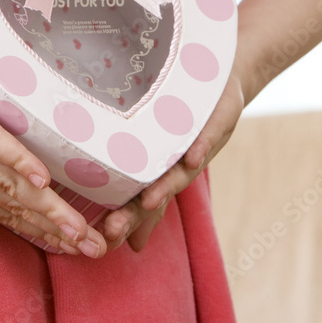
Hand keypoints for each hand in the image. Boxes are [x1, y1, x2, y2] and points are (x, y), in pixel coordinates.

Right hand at [101, 71, 245, 251]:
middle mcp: (178, 166)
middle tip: (113, 230)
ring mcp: (197, 145)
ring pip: (180, 172)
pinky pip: (208, 136)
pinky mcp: (217, 123)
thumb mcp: (156, 143)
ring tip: (149, 202)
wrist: (223, 83)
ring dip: (166, 188)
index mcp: (161, 172)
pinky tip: (192, 158)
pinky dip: (201, 147)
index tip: (99, 239)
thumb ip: (134, 173)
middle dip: (136, 213)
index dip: (121, 220)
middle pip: (156, 195)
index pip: (138, 201)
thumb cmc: (183, 116)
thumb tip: (115, 214)